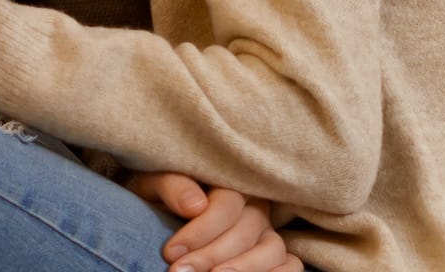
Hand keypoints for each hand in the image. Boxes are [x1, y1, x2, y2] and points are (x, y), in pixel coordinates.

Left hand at [126, 172, 300, 271]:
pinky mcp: (275, 257)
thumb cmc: (158, 197)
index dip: (200, 230)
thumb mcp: (153, 185)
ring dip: (243, 269)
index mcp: (230, 181)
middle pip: (247, 231)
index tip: (170, 252)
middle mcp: (255, 206)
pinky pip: (291, 266)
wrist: (158, 214)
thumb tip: (196, 205)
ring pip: (272, 250)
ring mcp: (268, 233)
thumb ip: (172, 186)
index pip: (227, 204)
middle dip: (212, 255)